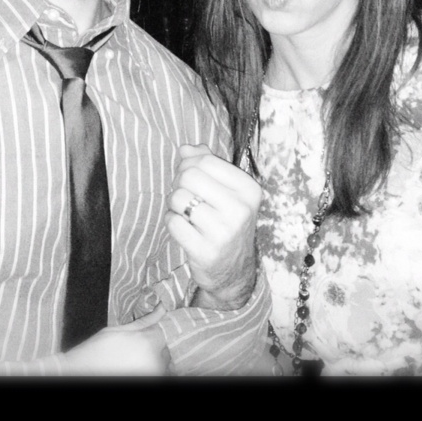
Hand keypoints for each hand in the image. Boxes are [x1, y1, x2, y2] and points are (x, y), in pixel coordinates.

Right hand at [62, 306, 170, 375]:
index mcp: (147, 343)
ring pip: (162, 365)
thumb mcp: (118, 331)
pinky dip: (150, 371)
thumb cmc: (96, 351)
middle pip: (164, 350)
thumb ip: (143, 321)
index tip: (142, 337)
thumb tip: (162, 308)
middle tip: (134, 349)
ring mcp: (151, 375)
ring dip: (153, 361)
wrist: (79, 372)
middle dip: (153, 348)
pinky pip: (156, 375)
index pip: (162, 333)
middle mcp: (154, 361)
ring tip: (132, 360)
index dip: (152, 333)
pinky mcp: (147, 382)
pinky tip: (133, 367)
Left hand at [165, 144, 261, 310]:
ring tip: (186, 214)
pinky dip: (172, 222)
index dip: (189, 165)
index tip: (191, 178)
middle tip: (184, 196)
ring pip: (178, 198)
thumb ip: (205, 164)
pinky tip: (185, 229)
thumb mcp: (225, 191)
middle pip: (189, 176)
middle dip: (179, 183)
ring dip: (175, 204)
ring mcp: (224, 233)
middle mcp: (241, 210)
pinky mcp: (205, 252)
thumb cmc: (226, 222)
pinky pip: (172, 222)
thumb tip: (185, 148)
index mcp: (249, 190)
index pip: (206, 160)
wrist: (233, 271)